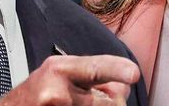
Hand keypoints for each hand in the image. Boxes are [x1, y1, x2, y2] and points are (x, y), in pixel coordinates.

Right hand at [0, 55, 139, 105]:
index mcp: (60, 69)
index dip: (117, 70)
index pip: (96, 67)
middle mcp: (56, 90)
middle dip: (110, 103)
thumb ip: (92, 76)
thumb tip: (123, 85)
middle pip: (107, 101)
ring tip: (75, 104)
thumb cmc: (35, 96)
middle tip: (92, 100)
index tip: (132, 74)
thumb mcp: (59, 77)